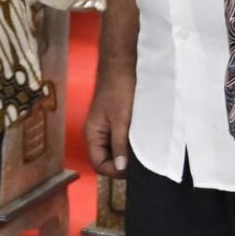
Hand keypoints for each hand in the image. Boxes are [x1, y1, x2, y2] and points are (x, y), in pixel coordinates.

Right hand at [84, 58, 135, 176]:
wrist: (123, 65)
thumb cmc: (119, 89)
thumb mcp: (121, 120)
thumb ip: (119, 145)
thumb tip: (120, 168)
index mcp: (92, 134)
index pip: (98, 164)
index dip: (114, 170)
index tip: (132, 169)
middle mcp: (96, 133)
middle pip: (106, 159)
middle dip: (122, 163)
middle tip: (140, 161)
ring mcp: (106, 127)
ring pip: (115, 150)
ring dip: (127, 153)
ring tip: (142, 150)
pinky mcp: (116, 122)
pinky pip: (120, 140)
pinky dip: (130, 143)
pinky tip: (141, 140)